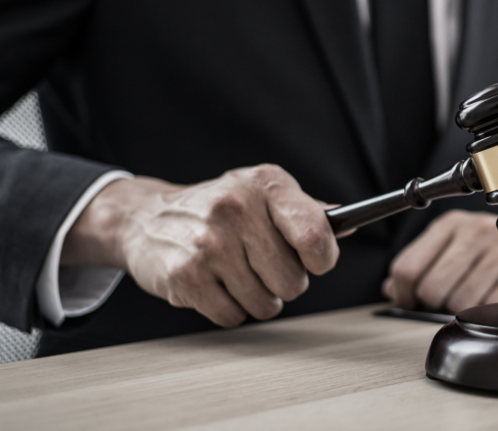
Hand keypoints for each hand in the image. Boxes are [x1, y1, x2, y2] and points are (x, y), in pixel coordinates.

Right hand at [63, 164, 347, 326]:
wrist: (147, 217)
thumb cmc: (218, 206)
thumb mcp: (263, 192)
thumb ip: (306, 211)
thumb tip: (347, 224)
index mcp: (265, 185)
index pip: (315, 234)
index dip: (323, 258)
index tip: (316, 261)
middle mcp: (236, 208)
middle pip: (293, 281)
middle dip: (284, 282)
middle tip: (264, 266)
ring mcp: (208, 244)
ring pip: (265, 303)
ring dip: (257, 298)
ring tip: (239, 275)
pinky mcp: (185, 275)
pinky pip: (232, 316)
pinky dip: (230, 309)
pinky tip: (216, 285)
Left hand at [383, 210, 497, 312]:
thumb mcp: (470, 250)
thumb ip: (430, 267)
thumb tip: (393, 289)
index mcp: (454, 223)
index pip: (407, 268)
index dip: (407, 297)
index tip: (418, 305)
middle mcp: (477, 229)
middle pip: (431, 289)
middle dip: (441, 308)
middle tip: (464, 305)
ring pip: (461, 303)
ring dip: (473, 314)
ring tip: (492, 302)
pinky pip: (494, 309)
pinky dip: (496, 319)